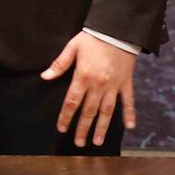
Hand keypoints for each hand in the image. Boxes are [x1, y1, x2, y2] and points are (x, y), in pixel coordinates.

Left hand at [42, 31, 137, 147]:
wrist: (117, 31)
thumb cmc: (92, 38)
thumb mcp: (72, 48)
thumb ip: (59, 64)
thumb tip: (45, 77)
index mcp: (83, 77)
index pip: (72, 102)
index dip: (66, 117)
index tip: (62, 129)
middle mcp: (99, 85)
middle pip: (89, 111)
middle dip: (83, 128)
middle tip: (79, 143)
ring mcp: (114, 86)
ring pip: (108, 111)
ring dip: (103, 127)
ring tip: (98, 141)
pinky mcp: (126, 83)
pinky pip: (128, 101)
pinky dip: (130, 114)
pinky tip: (129, 127)